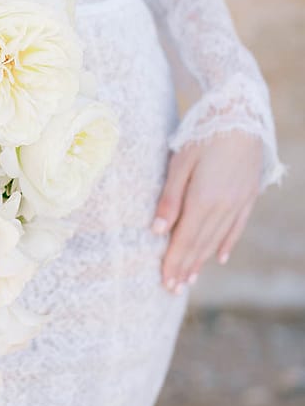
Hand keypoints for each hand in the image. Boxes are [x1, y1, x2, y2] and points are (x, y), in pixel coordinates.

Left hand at [150, 132, 262, 294]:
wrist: (241, 116)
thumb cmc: (202, 135)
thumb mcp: (180, 163)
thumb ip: (169, 199)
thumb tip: (156, 231)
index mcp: (203, 200)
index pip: (185, 239)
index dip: (174, 262)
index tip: (164, 282)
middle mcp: (223, 208)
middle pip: (201, 244)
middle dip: (185, 267)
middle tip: (172, 289)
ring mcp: (238, 203)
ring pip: (218, 239)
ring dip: (202, 260)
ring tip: (190, 278)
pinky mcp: (247, 196)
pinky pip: (236, 227)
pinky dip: (226, 243)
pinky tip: (219, 257)